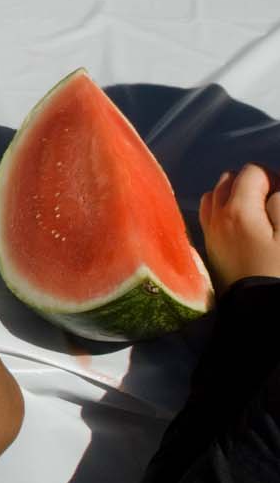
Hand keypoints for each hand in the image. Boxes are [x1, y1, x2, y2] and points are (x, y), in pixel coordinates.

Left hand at [199, 163, 279, 289]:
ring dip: (235, 195)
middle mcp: (216, 216)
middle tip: (272, 205)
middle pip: (228, 180)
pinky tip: (243, 225)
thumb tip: (272, 191)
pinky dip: (223, 210)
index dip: (273, 179)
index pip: (251, 171)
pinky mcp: (209, 247)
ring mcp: (209, 232)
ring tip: (258, 212)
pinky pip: (209, 215)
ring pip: (215, 196)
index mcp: (238, 209)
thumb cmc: (278, 271)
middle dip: (252, 184)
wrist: (258, 310)